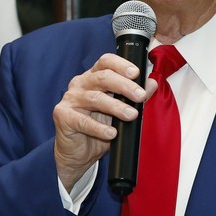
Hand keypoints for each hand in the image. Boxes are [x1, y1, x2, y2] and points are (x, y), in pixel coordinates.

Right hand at [52, 53, 156, 190]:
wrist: (78, 153)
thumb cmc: (98, 127)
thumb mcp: (119, 110)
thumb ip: (134, 96)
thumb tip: (152, 84)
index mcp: (93, 77)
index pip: (106, 62)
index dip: (121, 64)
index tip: (136, 73)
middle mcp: (80, 84)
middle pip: (103, 77)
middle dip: (124, 86)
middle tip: (140, 96)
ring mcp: (70, 99)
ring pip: (95, 98)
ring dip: (116, 107)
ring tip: (131, 115)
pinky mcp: (63, 116)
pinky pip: (83, 121)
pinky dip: (99, 128)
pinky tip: (111, 133)